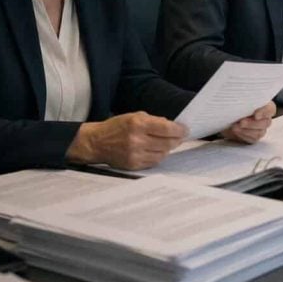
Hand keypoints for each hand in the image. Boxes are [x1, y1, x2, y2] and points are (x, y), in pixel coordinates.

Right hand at [65, 111, 186, 169]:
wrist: (96, 143)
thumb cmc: (117, 127)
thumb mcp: (134, 116)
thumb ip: (154, 120)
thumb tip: (173, 126)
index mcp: (138, 124)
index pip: (166, 128)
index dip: (179, 130)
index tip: (185, 129)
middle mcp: (137, 140)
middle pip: (167, 143)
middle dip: (177, 139)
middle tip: (180, 137)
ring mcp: (135, 154)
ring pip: (163, 153)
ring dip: (168, 148)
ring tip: (167, 143)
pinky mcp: (133, 165)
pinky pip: (154, 162)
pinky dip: (159, 156)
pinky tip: (157, 150)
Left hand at [221, 102, 274, 143]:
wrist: (228, 117)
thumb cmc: (237, 106)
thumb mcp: (240, 101)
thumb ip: (244, 101)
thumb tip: (240, 100)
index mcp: (266, 106)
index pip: (270, 109)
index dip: (264, 112)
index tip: (256, 115)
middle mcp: (266, 119)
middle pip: (265, 123)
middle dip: (251, 123)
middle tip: (241, 122)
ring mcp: (261, 129)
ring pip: (259, 133)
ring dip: (245, 130)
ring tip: (234, 127)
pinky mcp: (254, 137)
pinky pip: (252, 139)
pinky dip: (243, 135)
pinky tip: (236, 132)